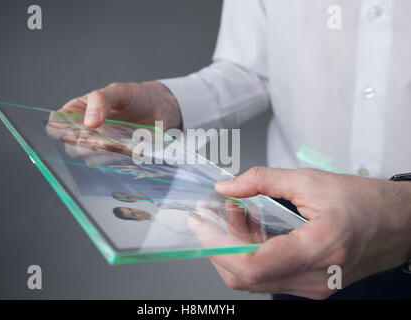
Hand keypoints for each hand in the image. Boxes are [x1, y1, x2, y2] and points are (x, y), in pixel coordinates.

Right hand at [46, 81, 180, 165]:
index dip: (60, 130)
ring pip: (90, 160)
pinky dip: (120, 160)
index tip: (75, 129)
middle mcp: (85, 133)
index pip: (56, 124)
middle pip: (70, 147)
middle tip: (100, 140)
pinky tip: (130, 150)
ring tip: (119, 143)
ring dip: (104, 154)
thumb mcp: (119, 91)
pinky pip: (112, 167)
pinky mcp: (118, 159)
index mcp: (78, 112)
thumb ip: (101, 100)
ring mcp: (101, 148)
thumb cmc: (136, 96)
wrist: (163, 108)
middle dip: (84, 145)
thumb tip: (89, 122)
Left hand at [189, 167, 410, 298]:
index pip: (252, 264)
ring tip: (232, 211)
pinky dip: (250, 251)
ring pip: (253, 277)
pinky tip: (248, 225)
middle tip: (207, 214)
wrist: (396, 223)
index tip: (201, 223)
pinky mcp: (308, 285)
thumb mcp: (309, 181)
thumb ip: (262, 181)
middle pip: (246, 276)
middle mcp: (314, 278)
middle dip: (218, 245)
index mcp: (318, 249)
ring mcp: (311, 287)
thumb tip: (226, 187)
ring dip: (233, 246)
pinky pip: (267, 274)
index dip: (217, 245)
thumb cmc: (362, 202)